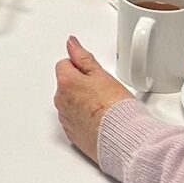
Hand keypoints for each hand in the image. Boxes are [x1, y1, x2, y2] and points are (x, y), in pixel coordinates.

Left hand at [53, 36, 132, 162]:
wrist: (122, 138)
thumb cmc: (114, 107)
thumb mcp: (101, 74)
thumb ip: (82, 57)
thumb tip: (71, 44)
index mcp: (65, 83)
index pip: (65, 64)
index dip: (81, 66)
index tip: (94, 73)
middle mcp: (61, 101)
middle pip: (66, 84)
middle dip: (80, 84)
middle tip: (102, 90)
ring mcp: (66, 119)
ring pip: (70, 102)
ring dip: (81, 101)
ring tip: (103, 106)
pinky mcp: (72, 134)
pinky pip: (74, 120)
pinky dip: (83, 118)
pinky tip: (100, 119)